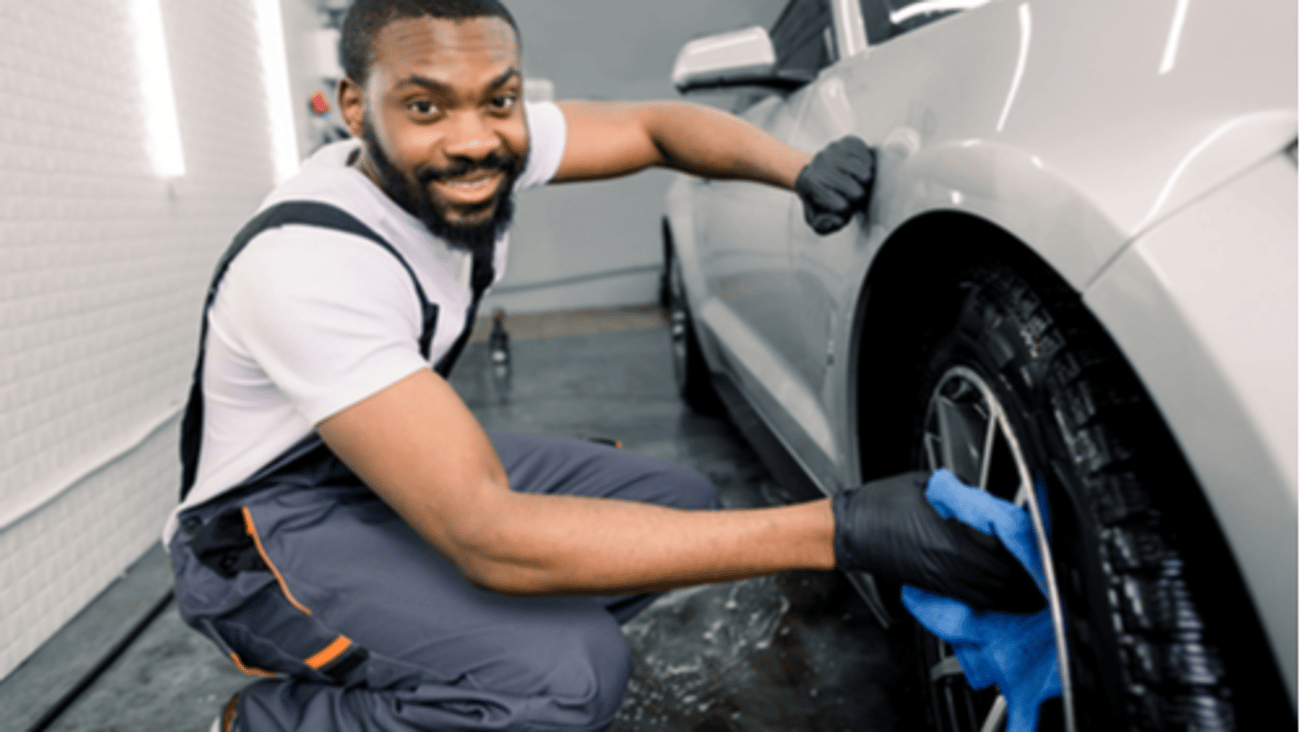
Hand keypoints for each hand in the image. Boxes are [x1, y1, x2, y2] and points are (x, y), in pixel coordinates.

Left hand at [794, 136, 875, 234]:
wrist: (814, 170)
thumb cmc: (818, 195)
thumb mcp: (815, 216)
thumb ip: (822, 226)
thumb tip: (835, 219)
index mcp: (812, 183)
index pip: (842, 207)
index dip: (846, 210)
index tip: (839, 203)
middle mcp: (822, 162)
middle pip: (857, 192)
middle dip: (857, 197)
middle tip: (848, 192)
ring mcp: (836, 149)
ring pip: (866, 175)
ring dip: (864, 182)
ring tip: (853, 180)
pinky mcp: (849, 141)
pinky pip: (870, 159)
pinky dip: (868, 166)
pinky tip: (856, 169)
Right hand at [832, 471, 1043, 612]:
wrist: (849, 531)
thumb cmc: (878, 506)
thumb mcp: (923, 484)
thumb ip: (959, 492)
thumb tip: (982, 498)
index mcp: (949, 540)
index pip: (1001, 553)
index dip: (1025, 552)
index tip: (1038, 544)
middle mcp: (948, 566)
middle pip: (1001, 581)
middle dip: (1027, 580)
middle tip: (1045, 572)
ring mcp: (941, 580)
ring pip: (990, 596)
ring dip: (1014, 594)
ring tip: (1032, 589)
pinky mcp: (934, 586)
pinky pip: (972, 598)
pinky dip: (993, 597)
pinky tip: (1002, 593)